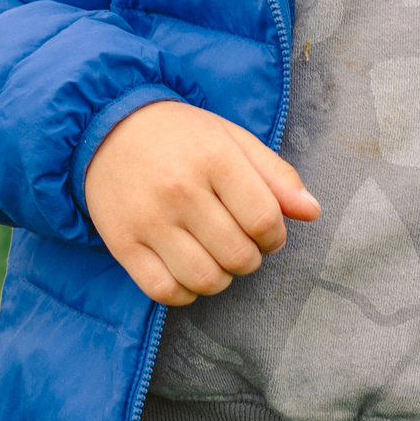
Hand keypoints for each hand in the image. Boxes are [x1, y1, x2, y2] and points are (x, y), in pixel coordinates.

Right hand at [83, 100, 321, 305]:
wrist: (107, 128)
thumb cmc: (180, 136)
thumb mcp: (232, 139)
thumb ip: (276, 175)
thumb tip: (313, 211)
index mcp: (214, 158)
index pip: (263, 220)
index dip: (275, 236)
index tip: (268, 232)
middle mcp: (180, 191)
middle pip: (238, 255)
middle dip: (251, 258)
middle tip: (242, 243)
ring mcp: (149, 220)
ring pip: (204, 279)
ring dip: (222, 279)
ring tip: (218, 258)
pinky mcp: (122, 244)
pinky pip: (164, 291)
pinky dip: (186, 293)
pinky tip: (190, 272)